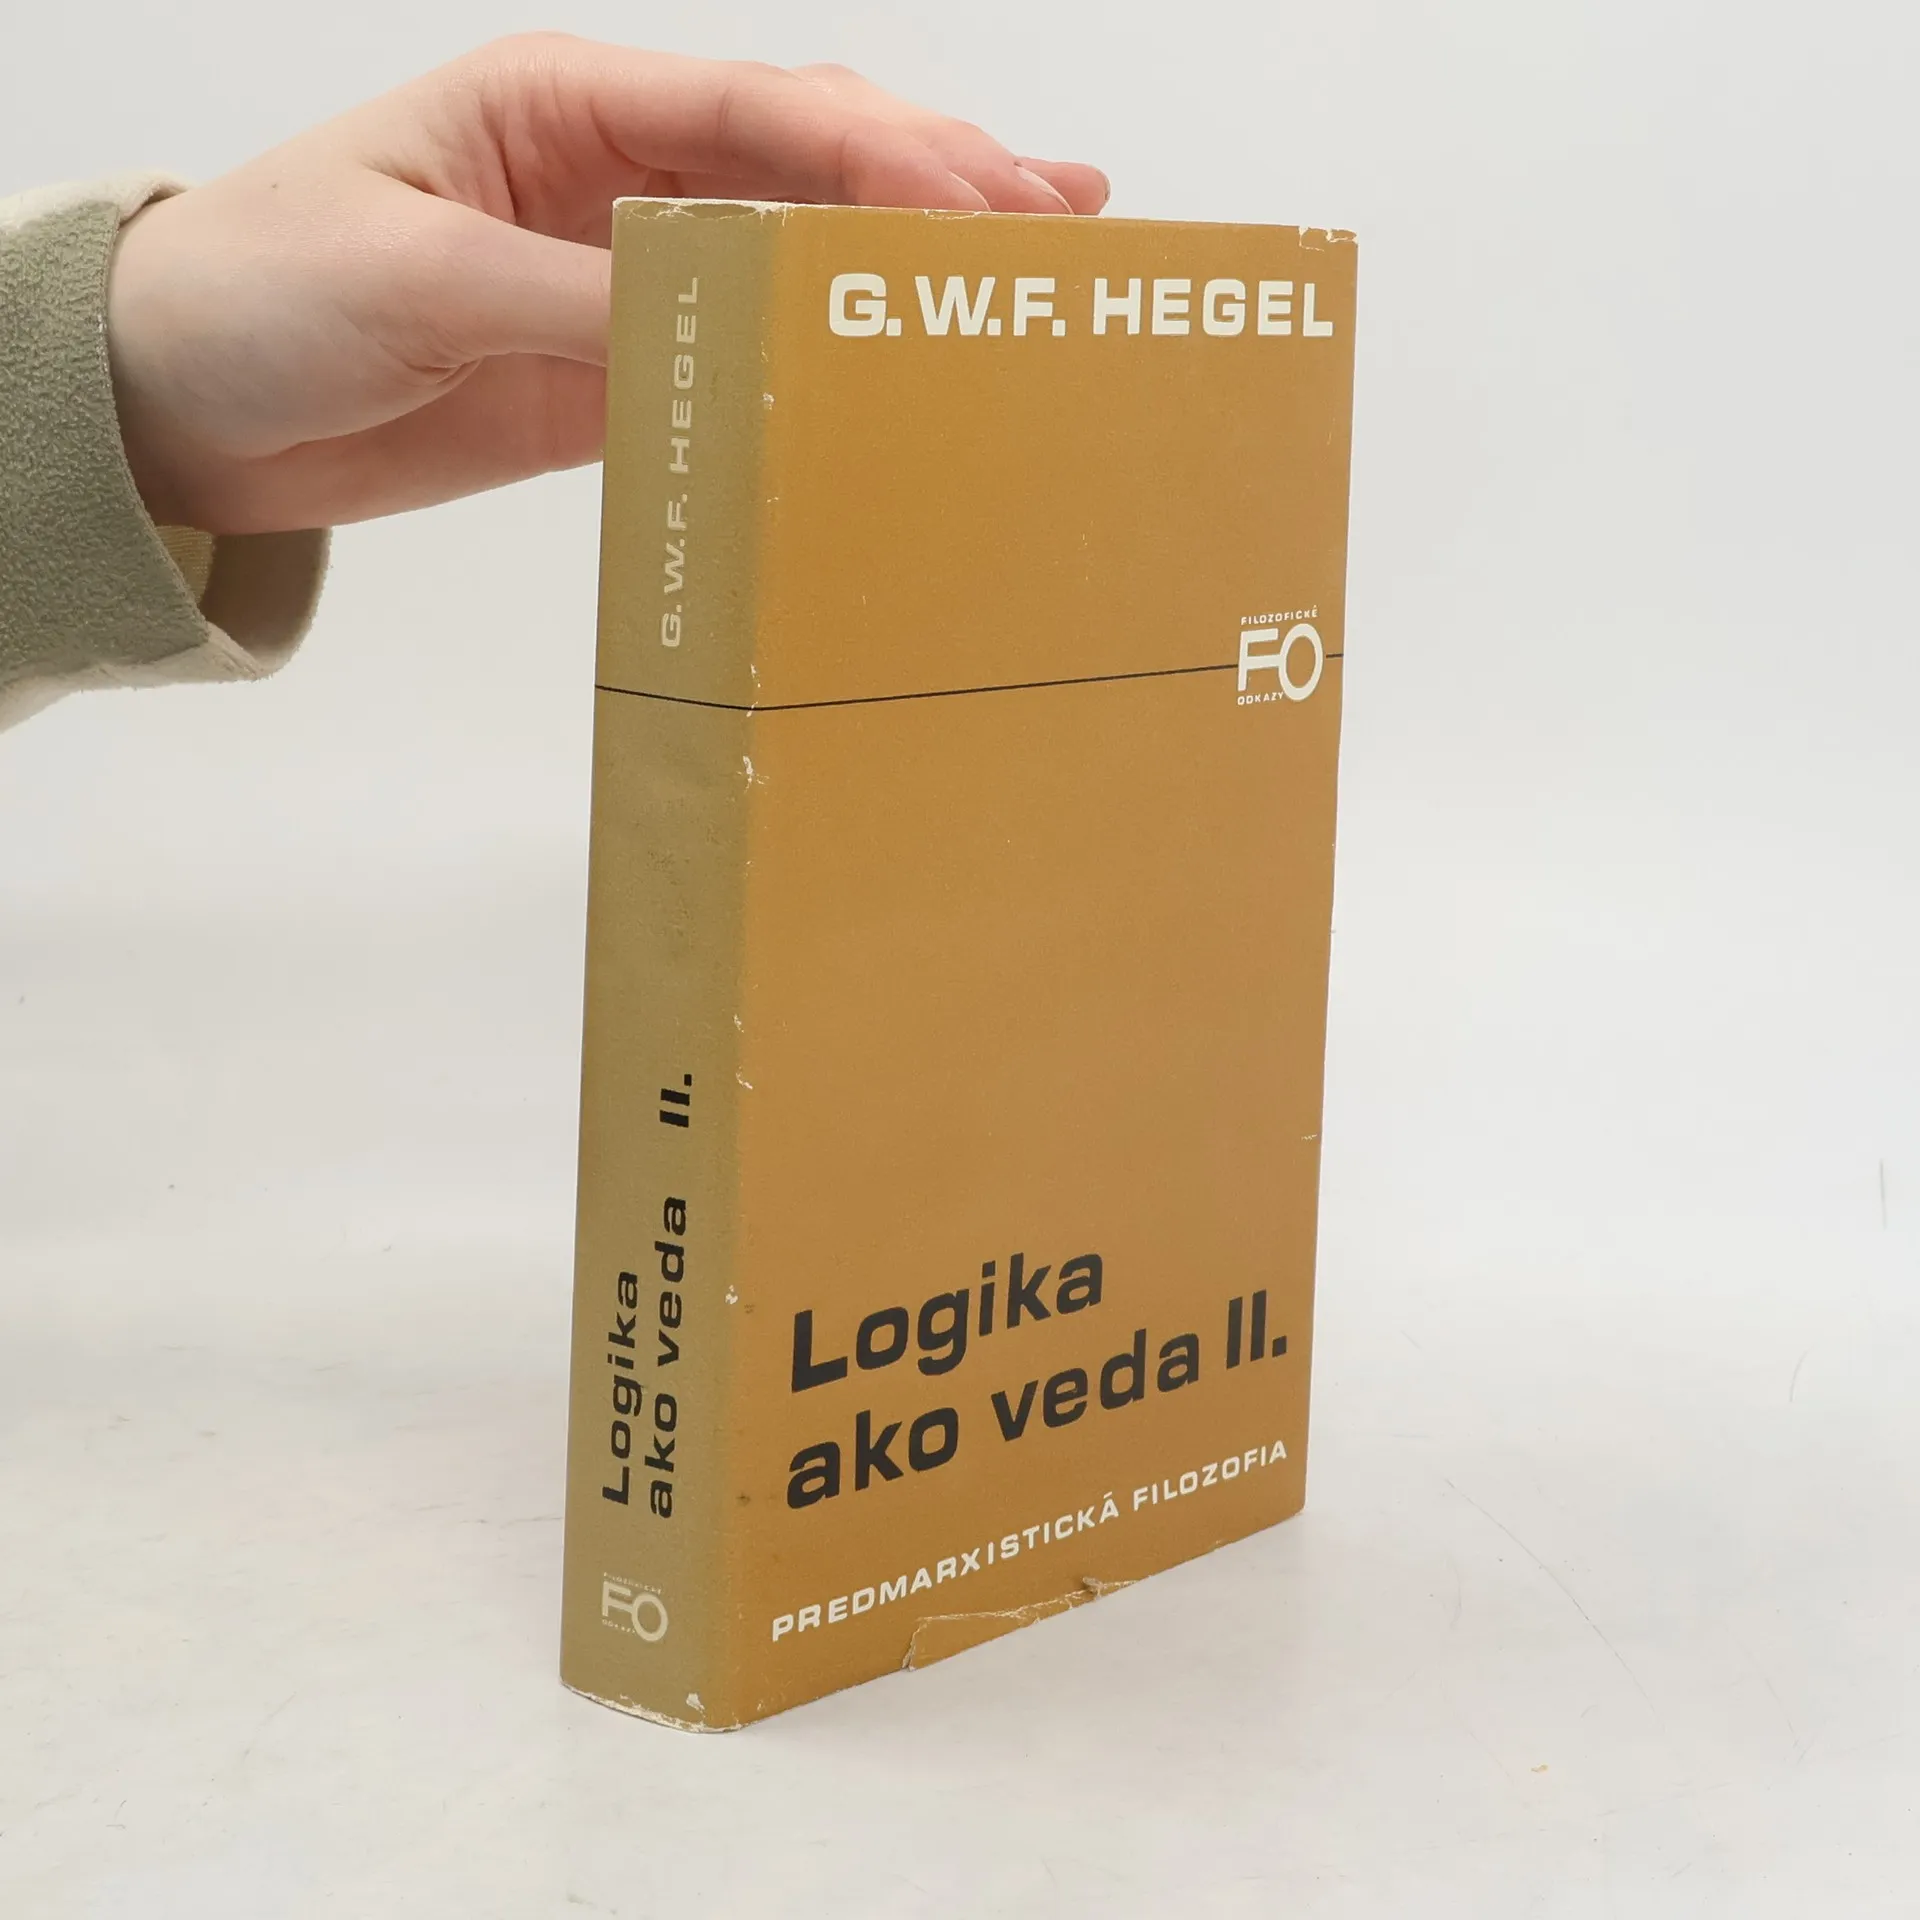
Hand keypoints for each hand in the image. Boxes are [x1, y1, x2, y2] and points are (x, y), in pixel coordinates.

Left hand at [105, 37, 1108, 535]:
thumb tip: (726, 323)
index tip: (984, 205)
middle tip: (1057, 219)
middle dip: (934, 182)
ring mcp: (620, 276)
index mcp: (564, 104)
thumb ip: (581, 295)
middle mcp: (611, 176)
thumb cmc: (259, 290)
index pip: (760, 114)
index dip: (882, 155)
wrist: (181, 404)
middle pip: (806, 163)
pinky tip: (895, 369)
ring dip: (899, 265)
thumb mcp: (418, 278)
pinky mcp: (608, 372)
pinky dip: (822, 362)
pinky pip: (739, 359)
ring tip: (1023, 265)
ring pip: (792, 257)